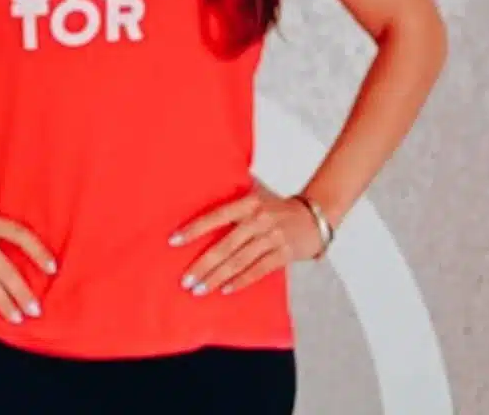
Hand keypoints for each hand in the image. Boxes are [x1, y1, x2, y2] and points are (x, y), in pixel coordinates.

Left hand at [171, 183, 325, 296]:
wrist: (315, 216)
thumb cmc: (277, 208)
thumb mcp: (255, 197)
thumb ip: (232, 204)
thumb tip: (196, 208)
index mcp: (247, 203)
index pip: (215, 216)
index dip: (193, 229)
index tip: (173, 241)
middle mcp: (258, 219)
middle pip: (225, 245)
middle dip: (202, 264)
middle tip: (185, 279)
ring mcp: (272, 237)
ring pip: (239, 261)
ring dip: (217, 277)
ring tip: (199, 289)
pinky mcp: (284, 253)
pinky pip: (258, 270)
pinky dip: (241, 281)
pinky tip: (225, 289)